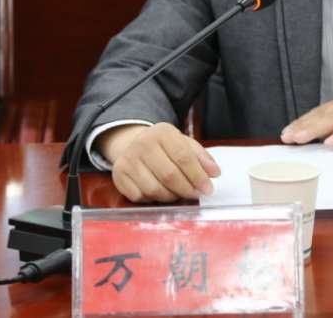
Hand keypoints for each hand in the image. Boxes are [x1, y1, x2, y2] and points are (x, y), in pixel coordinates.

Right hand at [97, 122, 220, 203]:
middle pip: (169, 175)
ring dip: (171, 196)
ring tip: (179, 193)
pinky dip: (153, 200)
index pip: (184, 157)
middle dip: (187, 189)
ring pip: (155, 189)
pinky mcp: (118, 175)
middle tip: (196, 194)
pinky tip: (161, 193)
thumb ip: (201, 157)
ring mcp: (128, 160)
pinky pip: (140, 197)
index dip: (198, 176)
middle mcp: (143, 144)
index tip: (208, 188)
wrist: (132, 144)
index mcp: (163, 132)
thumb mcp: (184, 143)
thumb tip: (214, 173)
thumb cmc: (164, 146)